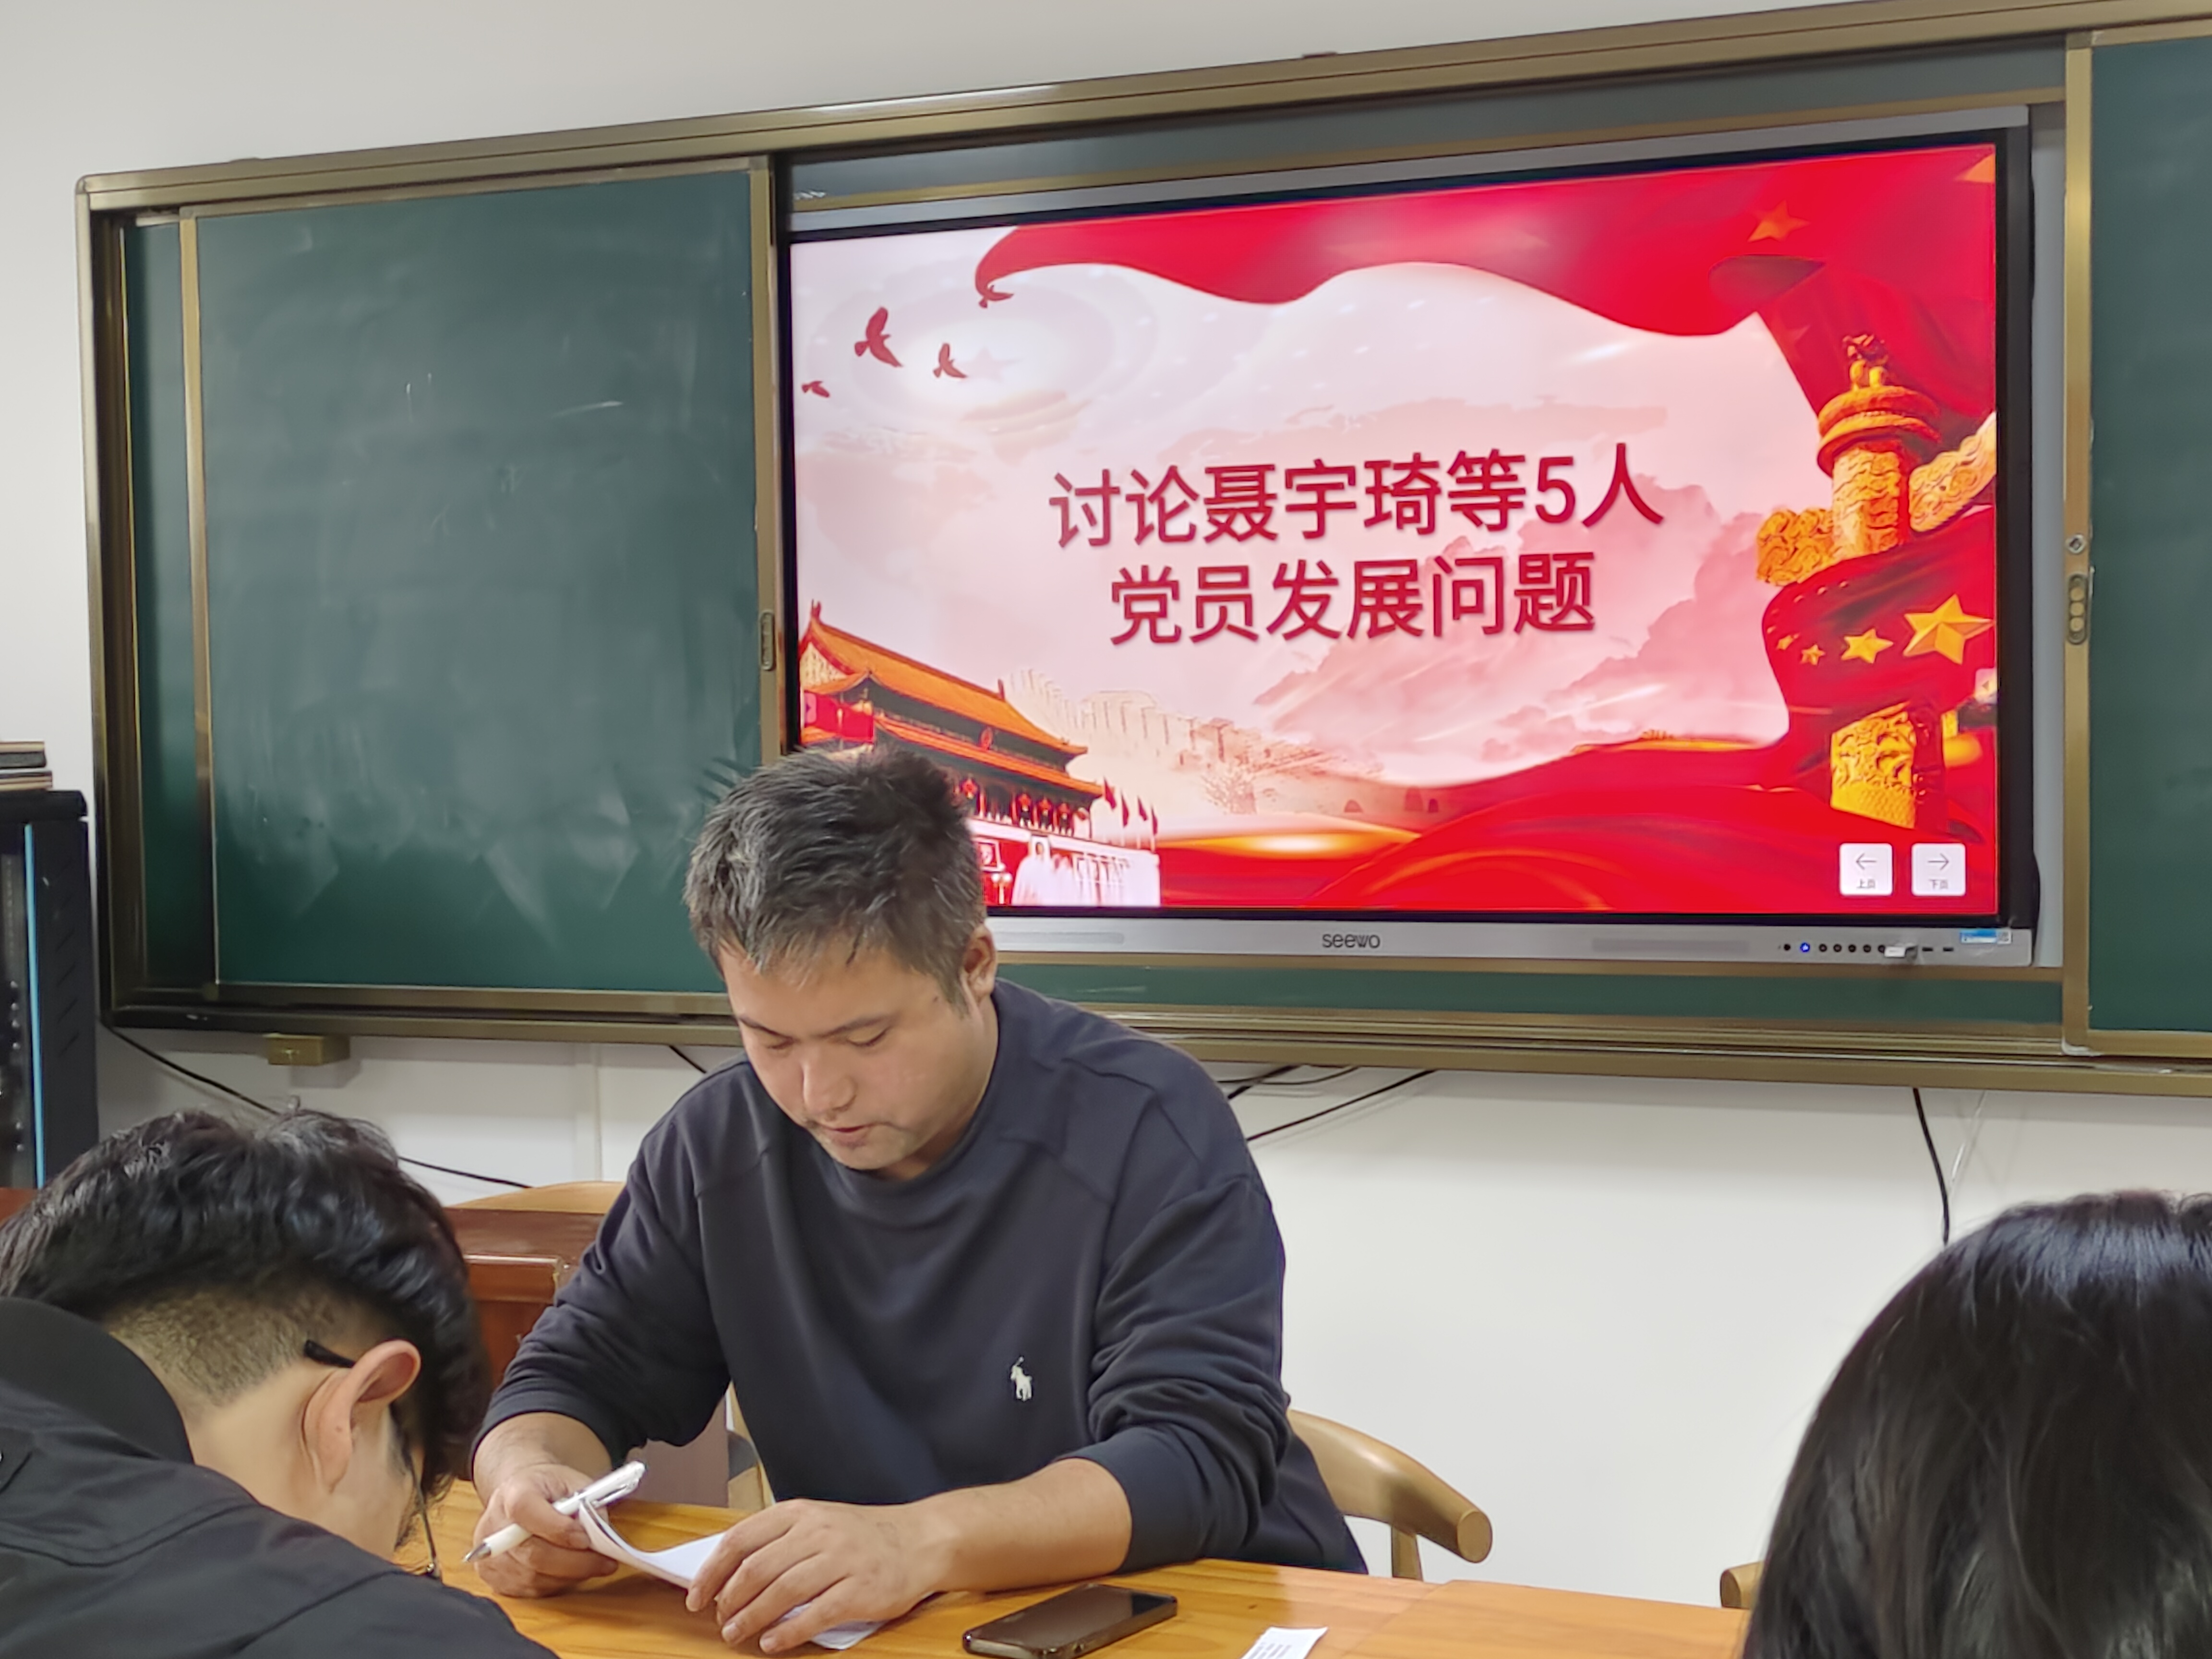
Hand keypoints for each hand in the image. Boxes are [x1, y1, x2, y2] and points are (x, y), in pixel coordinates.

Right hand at [471, 1461, 621, 1597]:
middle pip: (533, 1554)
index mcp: (513, 1492)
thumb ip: (587, 1503)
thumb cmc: (548, 1488)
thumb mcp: (573, 1481)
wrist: (520, 1493)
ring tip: (591, 1566)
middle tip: (605, 1563)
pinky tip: (568, 1572)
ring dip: (568, 1576)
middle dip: (575, 1562)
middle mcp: (494, 1525)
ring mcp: (489, 1554)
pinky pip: (528, 1590)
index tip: (585, 1539)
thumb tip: (601, 1537)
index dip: (557, 1529)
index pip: (527, 1511)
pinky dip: (554, 1584)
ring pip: (533, 1578)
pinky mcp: (492, 1576)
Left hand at [685, 1499, 944, 1651]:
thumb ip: (778, 1541)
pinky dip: (788, 1632)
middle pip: (757, 1568)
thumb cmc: (862, 1536)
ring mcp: (841, 1560)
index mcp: (801, 1513)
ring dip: (751, 1618)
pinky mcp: (860, 1590)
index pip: (741, 1539)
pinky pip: (815, 1614)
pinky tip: (773, 1643)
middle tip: (720, 1620)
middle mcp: (819, 1532)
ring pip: (781, 1591)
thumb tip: (729, 1573)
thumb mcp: (817, 1522)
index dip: (712, 1571)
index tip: (696, 1596)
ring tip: (736, 1634)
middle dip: (729, 1600)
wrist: (919, 1541)